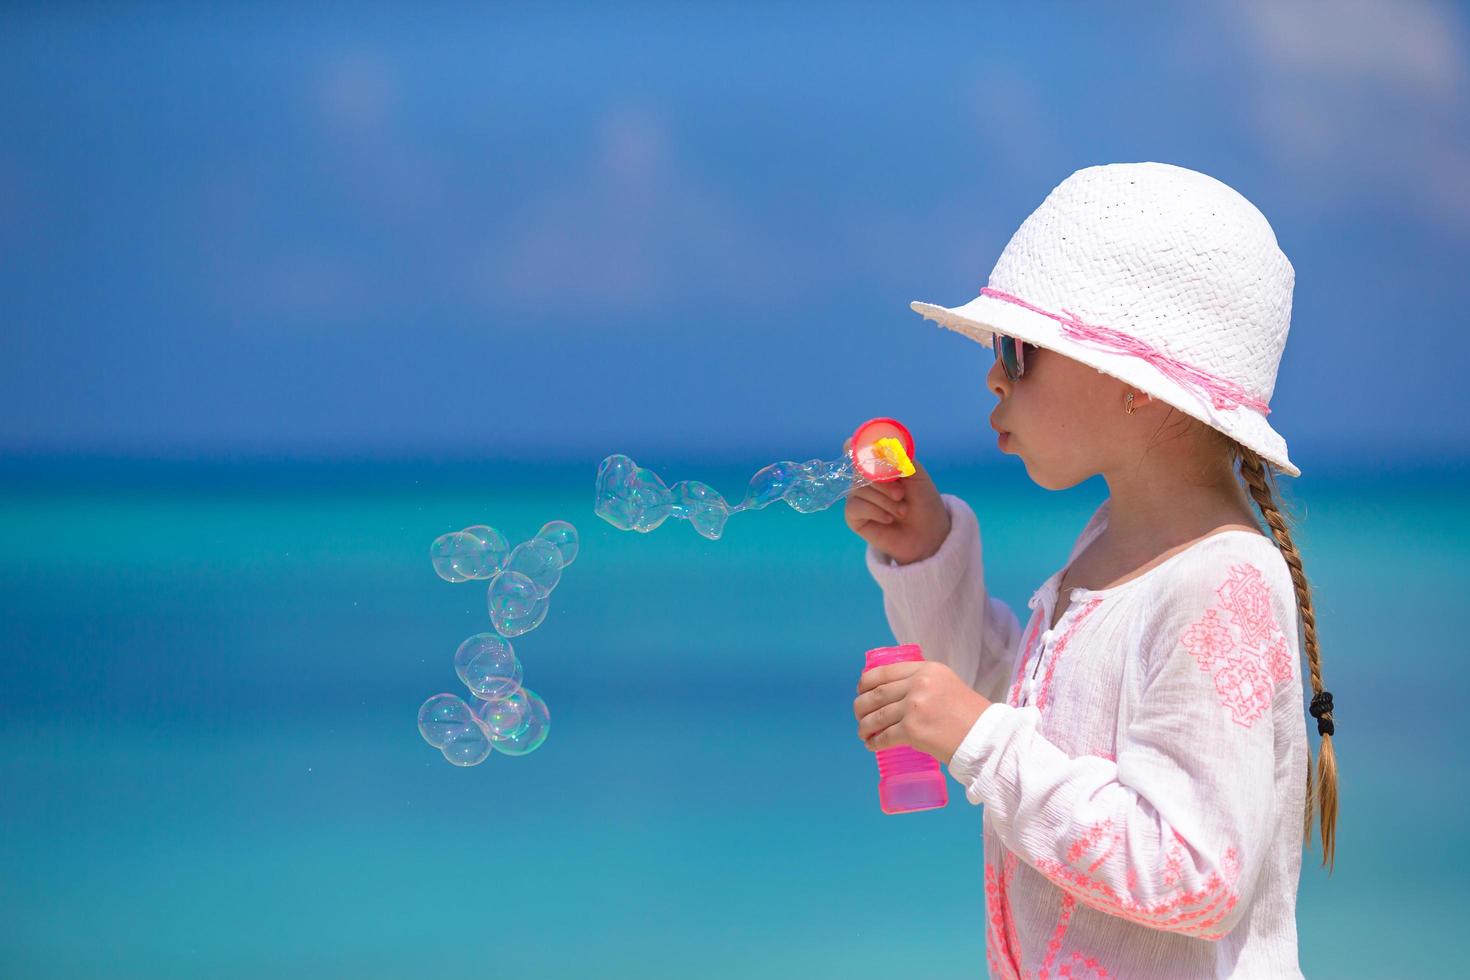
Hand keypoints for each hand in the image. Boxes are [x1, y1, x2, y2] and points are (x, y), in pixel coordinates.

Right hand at [843, 438, 950, 564]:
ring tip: (902, 510)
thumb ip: (898, 458)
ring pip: (859, 490)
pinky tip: (889, 519)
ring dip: (885, 501)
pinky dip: (876, 511)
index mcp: (878, 465)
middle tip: (901, 495)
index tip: (856, 446)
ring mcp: (857, 497)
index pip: (858, 450)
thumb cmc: (924, 502)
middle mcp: (864, 479)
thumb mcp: (916, 474)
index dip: (855, 446)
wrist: (929, 533)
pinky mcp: (854, 517)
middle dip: (883, 483)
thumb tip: (878, 447)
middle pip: (859, 470)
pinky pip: (856, 507)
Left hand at [854, 660, 993, 764]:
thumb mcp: (948, 685)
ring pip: (876, 715)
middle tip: (860, 716)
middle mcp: (919, 683)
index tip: (861, 691)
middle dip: (861, 706)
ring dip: (865, 726)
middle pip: (876, 693)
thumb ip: (925, 685)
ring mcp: (914, 706)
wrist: (988, 737)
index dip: (866, 682)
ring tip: (863, 733)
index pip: (885, 671)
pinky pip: (884, 736)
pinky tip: (872, 746)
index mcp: (928, 669)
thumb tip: (897, 696)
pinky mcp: (913, 729)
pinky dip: (875, 742)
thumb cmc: (971, 716)